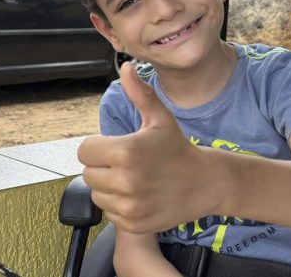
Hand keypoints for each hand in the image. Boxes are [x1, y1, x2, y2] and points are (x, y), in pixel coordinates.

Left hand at [77, 62, 226, 233]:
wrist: (205, 183)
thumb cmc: (177, 148)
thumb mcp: (159, 118)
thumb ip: (138, 93)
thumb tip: (125, 67)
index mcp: (126, 151)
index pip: (85, 150)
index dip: (97, 147)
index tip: (114, 147)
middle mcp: (126, 180)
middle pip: (89, 172)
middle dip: (102, 166)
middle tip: (125, 163)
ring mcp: (129, 205)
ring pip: (97, 193)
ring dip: (108, 186)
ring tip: (131, 179)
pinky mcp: (133, 223)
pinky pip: (109, 212)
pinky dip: (118, 204)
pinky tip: (137, 195)